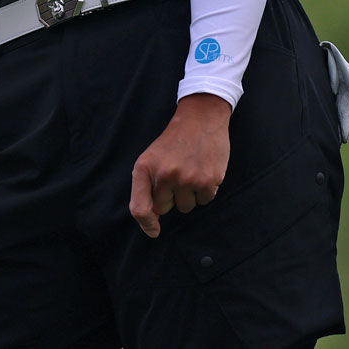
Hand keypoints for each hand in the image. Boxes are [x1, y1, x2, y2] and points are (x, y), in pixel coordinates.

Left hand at [129, 93, 231, 237]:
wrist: (201, 118)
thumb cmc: (174, 142)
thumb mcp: (151, 158)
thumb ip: (147, 186)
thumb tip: (153, 220)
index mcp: (145, 168)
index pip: (140, 208)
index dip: (146, 224)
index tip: (154, 230)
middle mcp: (164, 175)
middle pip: (165, 208)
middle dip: (171, 197)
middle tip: (177, 174)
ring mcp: (187, 179)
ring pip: (186, 206)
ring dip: (190, 194)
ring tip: (191, 170)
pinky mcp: (208, 180)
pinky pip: (205, 200)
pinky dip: (206, 189)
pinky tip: (204, 170)